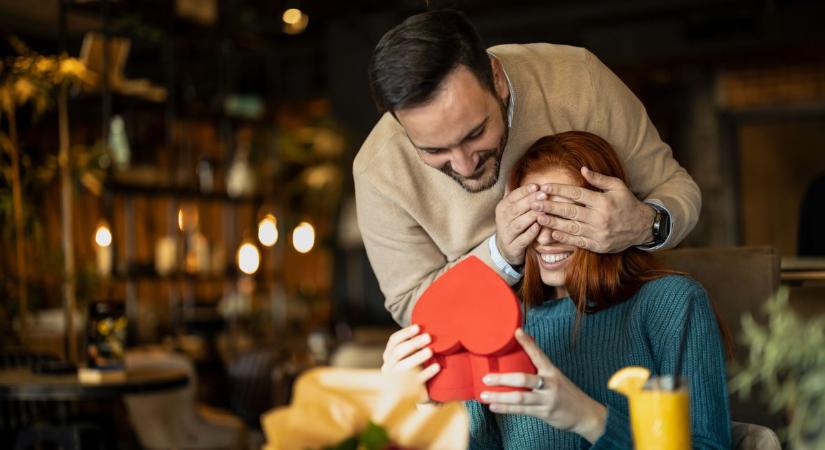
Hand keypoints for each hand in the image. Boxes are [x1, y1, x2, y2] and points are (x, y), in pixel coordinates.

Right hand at [381, 324, 440, 397]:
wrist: (413, 395)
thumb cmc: (414, 368)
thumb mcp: (409, 355)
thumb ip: (413, 344)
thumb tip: (427, 325)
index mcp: (388, 355)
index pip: (393, 341)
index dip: (405, 333)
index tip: (418, 327)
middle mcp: (389, 366)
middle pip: (398, 352)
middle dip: (413, 344)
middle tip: (428, 337)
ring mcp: (395, 380)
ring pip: (403, 366)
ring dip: (417, 357)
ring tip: (431, 351)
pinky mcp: (407, 392)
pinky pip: (416, 381)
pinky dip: (427, 373)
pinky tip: (437, 366)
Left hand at [479, 329, 606, 443]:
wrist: (586, 414)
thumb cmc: (567, 393)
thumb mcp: (556, 378)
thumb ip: (540, 371)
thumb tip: (519, 358)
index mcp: (551, 371)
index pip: (538, 354)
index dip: (527, 343)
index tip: (517, 332)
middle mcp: (549, 384)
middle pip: (523, 380)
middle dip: (503, 378)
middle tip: (487, 378)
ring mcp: (546, 399)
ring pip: (520, 398)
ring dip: (500, 396)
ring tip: (484, 395)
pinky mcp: (544, 413)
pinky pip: (521, 411)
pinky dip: (506, 408)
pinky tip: (494, 406)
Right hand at [494, 184, 546, 264]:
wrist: (505, 249)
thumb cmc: (514, 224)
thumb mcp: (512, 208)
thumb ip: (517, 194)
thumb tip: (517, 171)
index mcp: (502, 208)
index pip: (512, 197)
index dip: (524, 191)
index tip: (537, 186)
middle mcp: (502, 220)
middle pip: (516, 209)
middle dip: (530, 201)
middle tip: (544, 195)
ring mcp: (506, 234)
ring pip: (518, 224)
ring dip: (531, 216)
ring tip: (543, 211)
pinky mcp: (512, 247)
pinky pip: (521, 240)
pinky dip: (530, 234)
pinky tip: (538, 227)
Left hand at [534, 167, 654, 252]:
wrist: (643, 227)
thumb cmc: (628, 203)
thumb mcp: (617, 186)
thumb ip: (599, 179)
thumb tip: (582, 169)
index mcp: (603, 201)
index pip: (576, 194)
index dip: (559, 190)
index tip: (544, 187)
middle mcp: (599, 218)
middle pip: (570, 211)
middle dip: (550, 207)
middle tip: (535, 203)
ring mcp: (598, 233)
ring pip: (571, 228)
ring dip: (553, 223)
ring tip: (538, 218)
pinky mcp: (598, 245)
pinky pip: (578, 242)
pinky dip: (564, 238)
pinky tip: (552, 233)